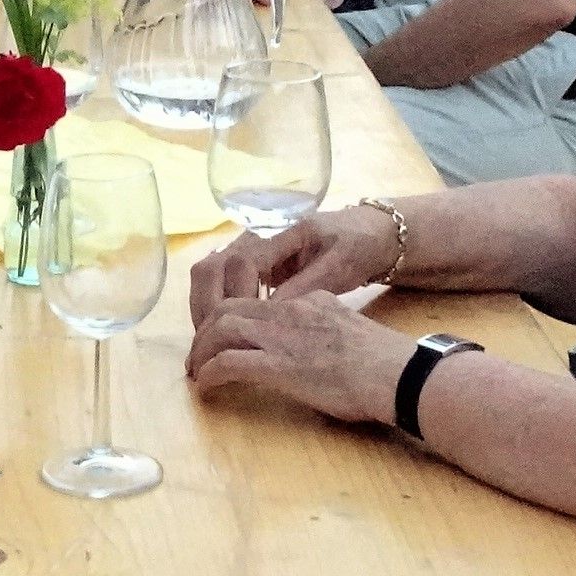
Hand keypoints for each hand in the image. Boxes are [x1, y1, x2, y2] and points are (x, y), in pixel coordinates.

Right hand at [185, 207, 398, 326]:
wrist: (371, 234)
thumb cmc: (358, 247)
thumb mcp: (339, 267)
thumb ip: (304, 286)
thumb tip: (269, 311)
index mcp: (280, 232)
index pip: (241, 264)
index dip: (236, 299)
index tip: (237, 329)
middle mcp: (256, 236)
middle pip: (211, 266)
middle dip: (205, 306)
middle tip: (210, 342)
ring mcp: (251, 250)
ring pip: (209, 274)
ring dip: (204, 308)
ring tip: (211, 342)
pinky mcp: (253, 266)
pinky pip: (221, 284)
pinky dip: (215, 308)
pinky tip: (220, 334)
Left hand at [185, 287, 415, 425]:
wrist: (399, 373)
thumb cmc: (383, 361)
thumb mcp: (348, 327)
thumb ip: (325, 323)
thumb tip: (311, 339)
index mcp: (307, 300)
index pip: (256, 301)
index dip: (231, 318)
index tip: (222, 337)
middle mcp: (289, 312)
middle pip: (227, 308)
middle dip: (205, 332)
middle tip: (199, 356)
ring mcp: (282, 337)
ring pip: (221, 329)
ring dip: (202, 352)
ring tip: (197, 372)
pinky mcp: (278, 366)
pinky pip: (229, 362)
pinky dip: (211, 373)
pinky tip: (207, 387)